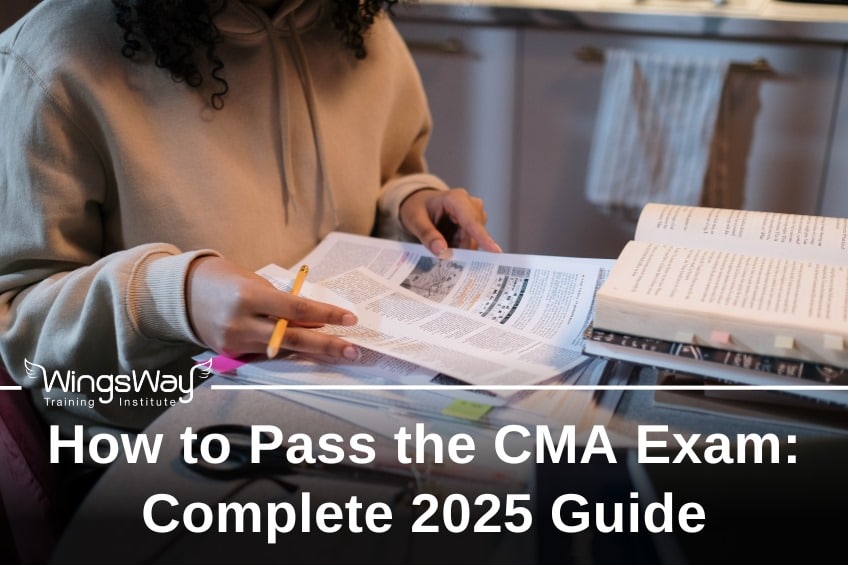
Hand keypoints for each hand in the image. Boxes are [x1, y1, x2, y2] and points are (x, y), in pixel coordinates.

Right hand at [185, 256, 358, 359]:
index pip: (296, 310)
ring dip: (312, 352)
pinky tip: (306, 353)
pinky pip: (265, 354)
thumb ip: (284, 303)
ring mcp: (234, 341)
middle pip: (293, 338)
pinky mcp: (230, 353)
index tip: (348, 319)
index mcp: (249, 297)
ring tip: (337, 352)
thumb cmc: (227, 280)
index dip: (325, 316)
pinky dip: (286, 352)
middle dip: (327, 345)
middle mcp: (240, 322)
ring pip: (282, 350)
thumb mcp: (257, 283)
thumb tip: (315, 322)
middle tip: (352, 350)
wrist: (185, 292)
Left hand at [399, 188, 502, 256]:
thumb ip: (427, 235)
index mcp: (456, 199)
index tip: (495, 252)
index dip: (483, 238)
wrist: (420, 203)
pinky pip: (470, 242)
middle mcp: (471, 205)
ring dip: (457, 248)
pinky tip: (447, 245)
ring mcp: (476, 215)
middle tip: (443, 260)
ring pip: (472, 241)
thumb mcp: (415, 220)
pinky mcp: (475, 225)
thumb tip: (442, 251)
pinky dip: (458, 247)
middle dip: (459, 249)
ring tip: (440, 246)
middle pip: (473, 235)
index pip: (471, 221)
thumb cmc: (417, 207)